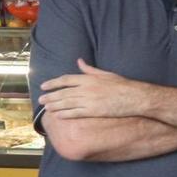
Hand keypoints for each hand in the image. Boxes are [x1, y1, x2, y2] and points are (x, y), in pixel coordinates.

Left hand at [38, 59, 152, 119]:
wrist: (135, 97)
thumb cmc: (123, 85)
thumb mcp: (106, 73)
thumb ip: (90, 69)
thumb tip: (79, 61)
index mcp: (89, 78)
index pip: (65, 80)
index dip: (53, 83)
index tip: (44, 86)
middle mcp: (86, 89)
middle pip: (63, 92)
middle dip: (50, 96)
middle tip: (41, 99)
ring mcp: (89, 101)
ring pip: (66, 103)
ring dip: (54, 105)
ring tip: (46, 108)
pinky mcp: (93, 111)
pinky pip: (75, 113)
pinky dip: (65, 114)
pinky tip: (58, 115)